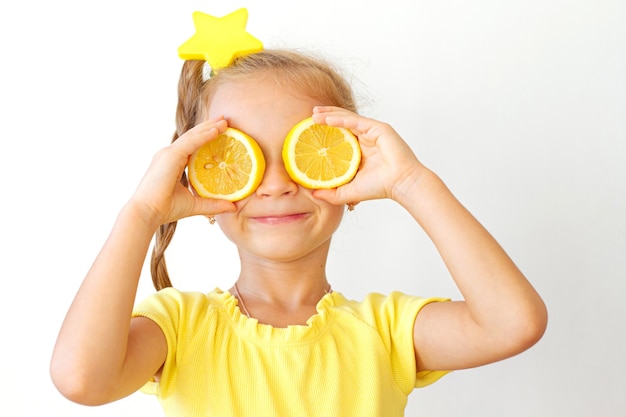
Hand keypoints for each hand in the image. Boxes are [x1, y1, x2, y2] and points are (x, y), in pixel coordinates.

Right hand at [129, 118, 235, 226]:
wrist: (148, 212)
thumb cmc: (166, 209)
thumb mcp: (196, 205)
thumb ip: (214, 204)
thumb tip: (234, 207)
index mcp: (172, 163)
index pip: (192, 146)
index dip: (205, 137)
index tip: (220, 131)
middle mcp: (169, 155)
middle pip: (192, 137)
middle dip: (208, 127)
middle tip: (224, 120)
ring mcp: (168, 154)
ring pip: (192, 136)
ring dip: (209, 127)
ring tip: (223, 121)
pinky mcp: (170, 156)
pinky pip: (191, 142)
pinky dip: (204, 136)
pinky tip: (216, 130)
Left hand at [311, 106, 427, 204]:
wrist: (400, 184)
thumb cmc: (380, 187)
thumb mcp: (348, 192)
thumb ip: (331, 193)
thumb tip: (313, 193)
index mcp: (360, 151)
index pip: (340, 136)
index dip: (326, 131)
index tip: (310, 130)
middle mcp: (365, 139)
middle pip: (342, 123)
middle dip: (326, 117)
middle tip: (310, 115)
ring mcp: (372, 132)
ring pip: (347, 119)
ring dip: (330, 114)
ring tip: (314, 113)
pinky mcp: (377, 128)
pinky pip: (355, 121)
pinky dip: (340, 119)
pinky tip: (327, 119)